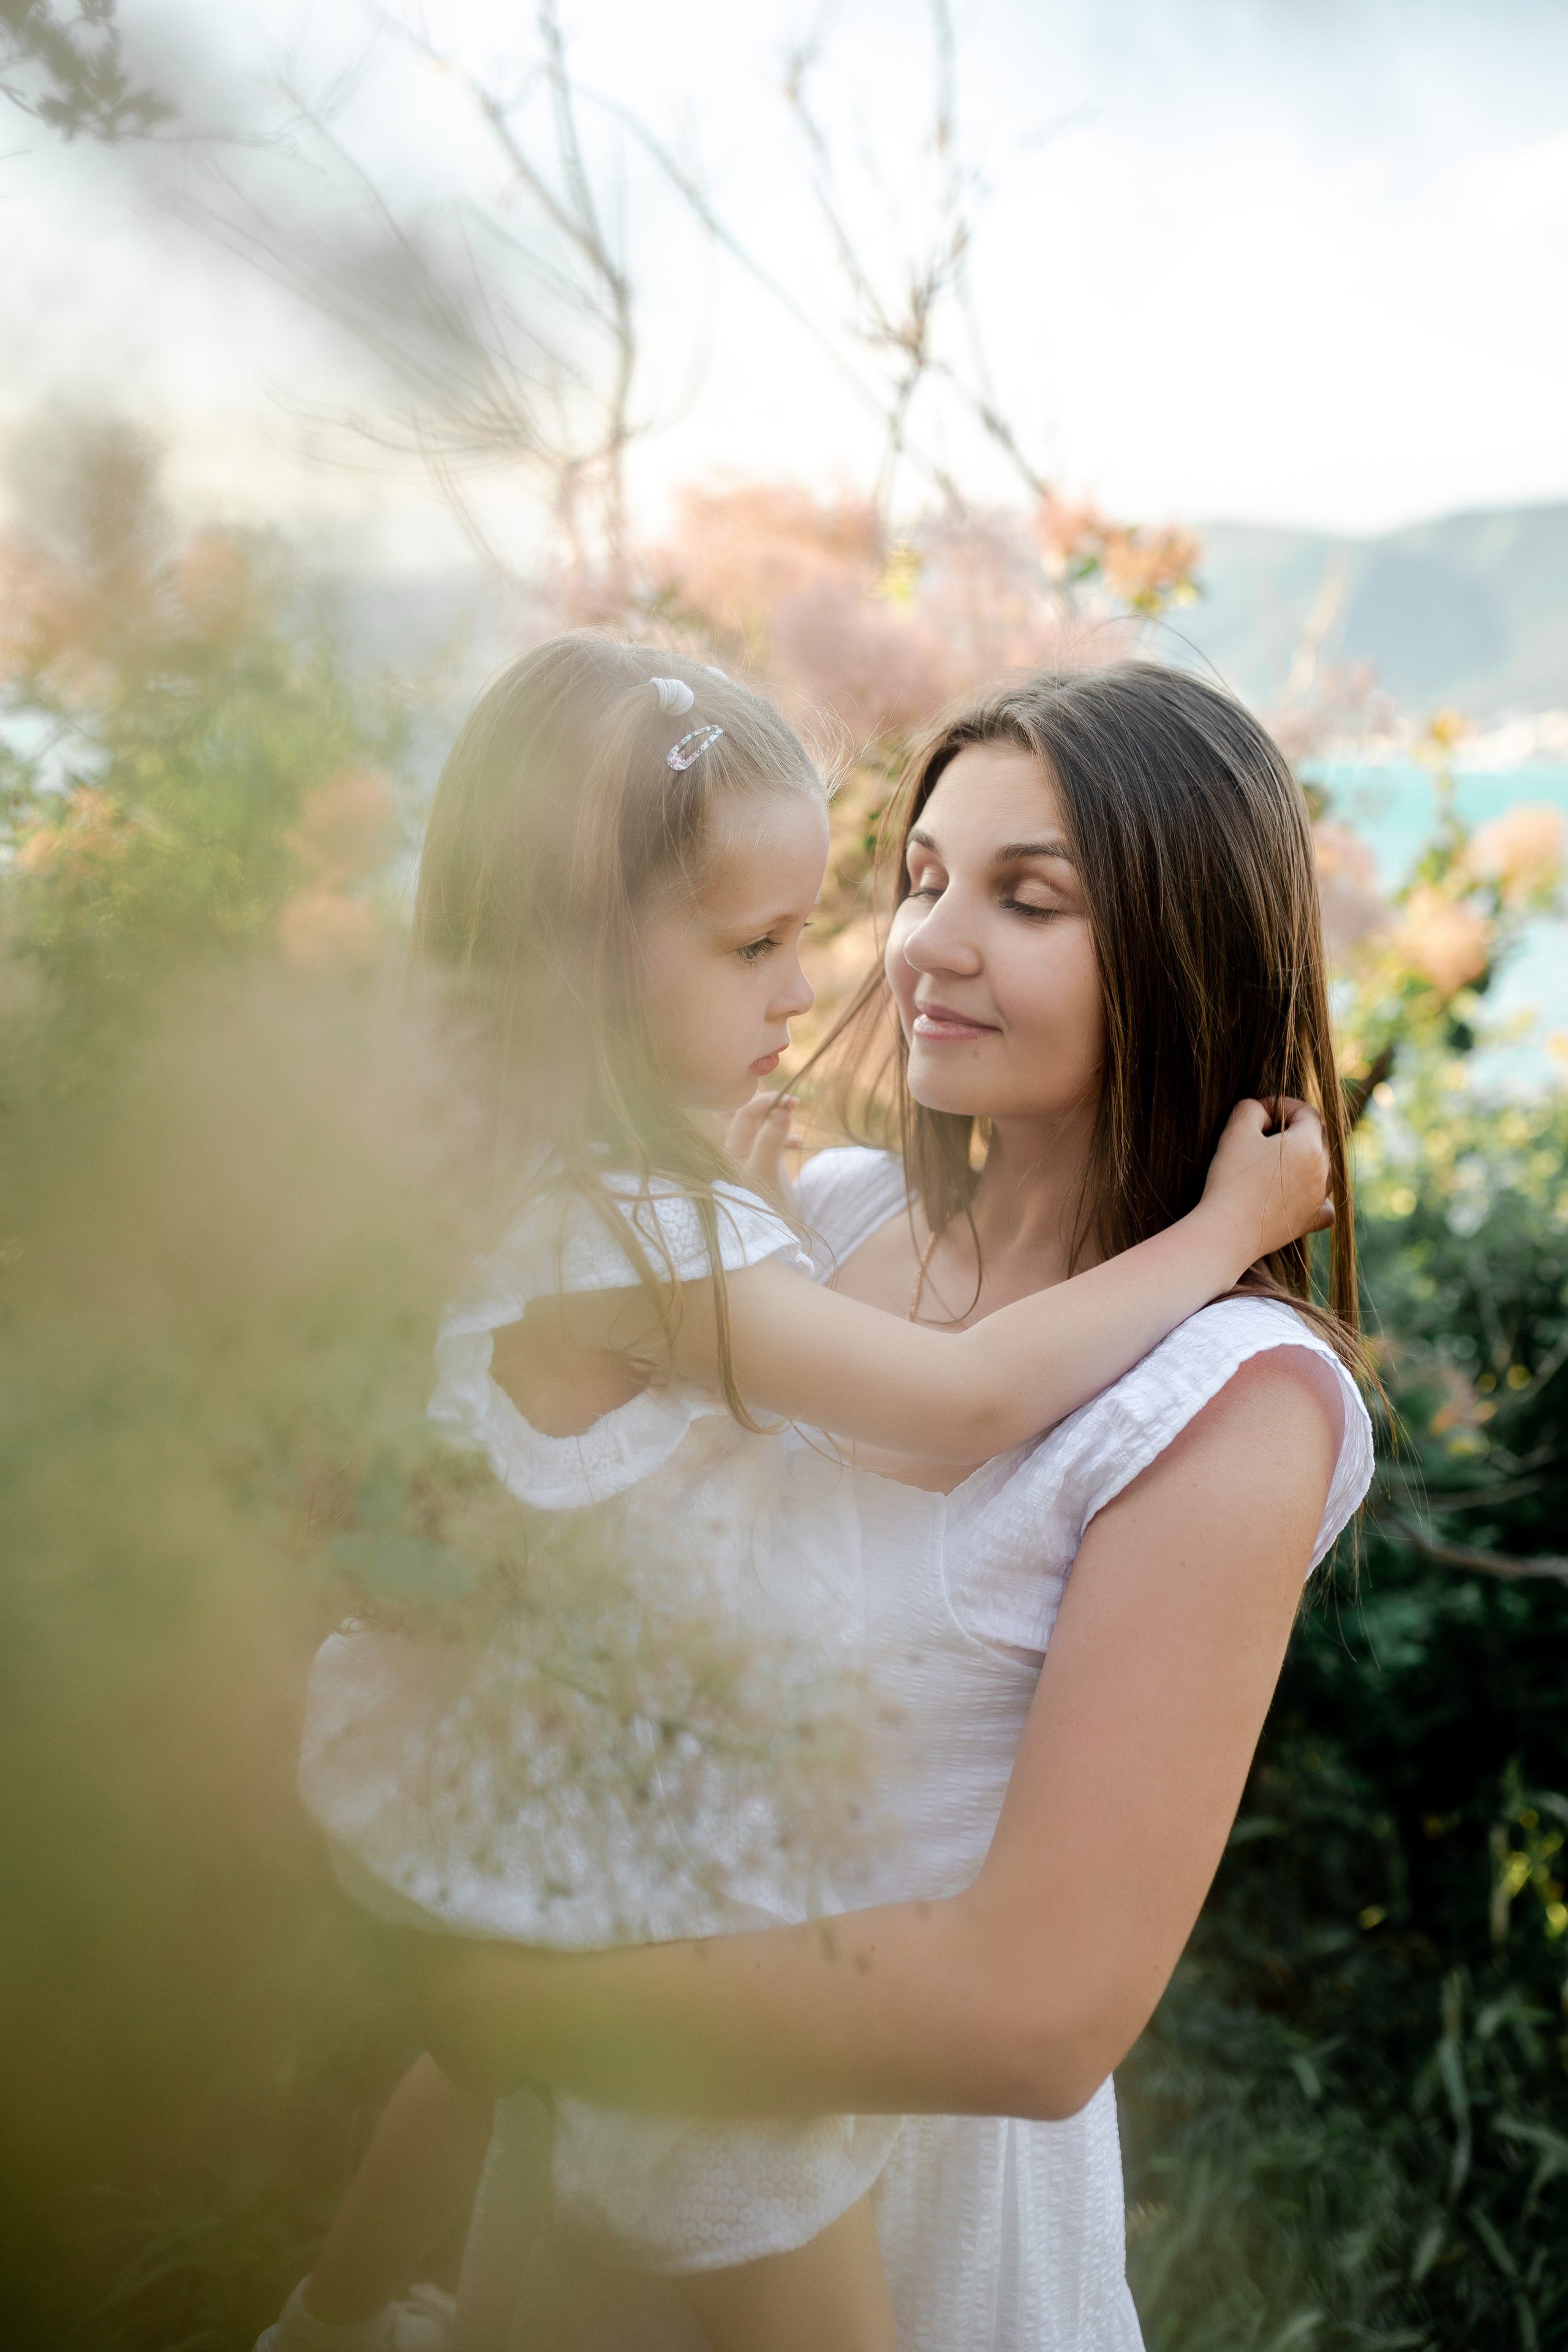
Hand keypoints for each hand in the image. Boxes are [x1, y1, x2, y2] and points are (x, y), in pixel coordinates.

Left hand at [723, 1086, 799, 1210]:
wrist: (773, 1238)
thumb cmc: (763, 1208)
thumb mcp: (765, 1173)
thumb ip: (770, 1140)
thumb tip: (780, 1110)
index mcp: (731, 1149)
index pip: (743, 1112)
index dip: (765, 1101)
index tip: (789, 1102)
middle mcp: (739, 1149)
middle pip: (744, 1111)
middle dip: (765, 1099)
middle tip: (786, 1098)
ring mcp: (753, 1155)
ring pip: (760, 1123)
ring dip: (777, 1115)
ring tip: (795, 1111)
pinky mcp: (767, 1163)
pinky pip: (773, 1138)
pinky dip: (785, 1134)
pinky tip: (797, 1141)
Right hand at [1199, 1097, 1332, 1269]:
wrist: (1227, 1231)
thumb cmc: (1231, 1179)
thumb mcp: (1235, 1130)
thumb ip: (1251, 1108)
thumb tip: (1262, 1111)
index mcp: (1310, 1145)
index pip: (1307, 1112)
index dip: (1283, 1106)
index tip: (1260, 1111)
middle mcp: (1323, 1171)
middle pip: (1316, 1138)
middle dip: (1292, 1130)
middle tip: (1260, 1134)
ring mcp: (1320, 1198)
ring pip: (1321, 1168)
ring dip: (1301, 1159)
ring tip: (1271, 1162)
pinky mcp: (1310, 1221)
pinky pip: (1324, 1204)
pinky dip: (1315, 1196)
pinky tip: (1299, 1194)